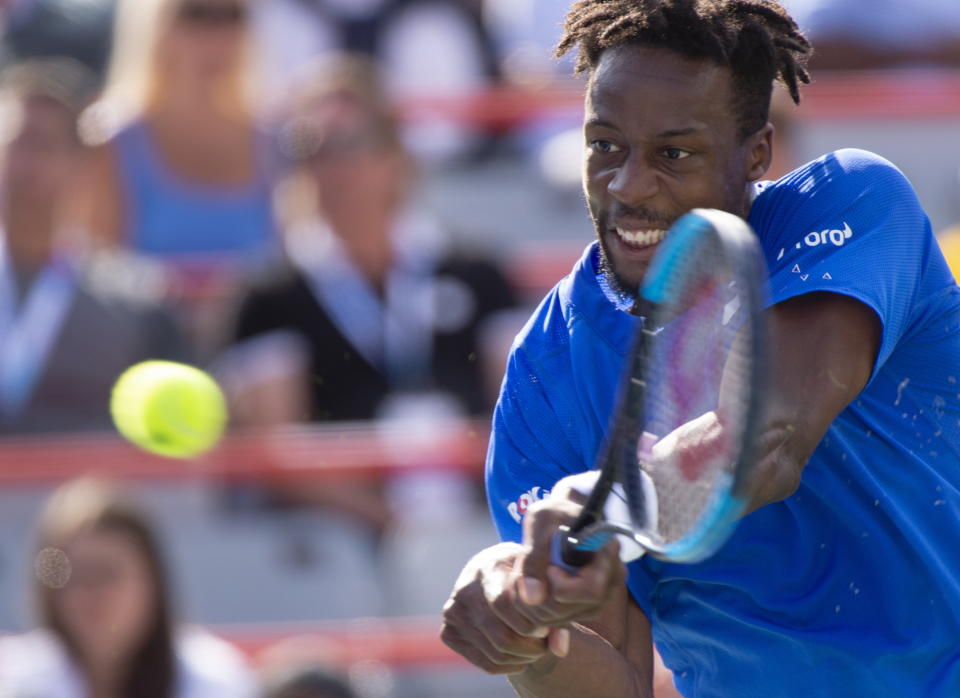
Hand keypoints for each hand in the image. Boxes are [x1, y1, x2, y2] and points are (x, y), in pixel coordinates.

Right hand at [441, 542, 568, 673]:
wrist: (494, 571)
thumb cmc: (525, 576)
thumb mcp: (542, 580)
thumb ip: (554, 610)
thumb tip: (560, 648)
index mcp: (490, 565)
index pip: (505, 603)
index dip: (533, 623)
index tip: (548, 625)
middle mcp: (466, 587)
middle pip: (503, 637)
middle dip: (532, 646)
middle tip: (544, 640)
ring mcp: (453, 611)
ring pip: (497, 653)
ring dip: (524, 657)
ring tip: (536, 646)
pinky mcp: (448, 632)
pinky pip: (486, 663)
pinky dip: (510, 665)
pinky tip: (521, 655)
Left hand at [515, 495, 625, 631]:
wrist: (564, 517)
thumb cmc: (555, 513)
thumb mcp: (541, 522)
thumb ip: (533, 558)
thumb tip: (531, 598)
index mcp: (608, 552)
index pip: (590, 589)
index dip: (562, 586)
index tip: (548, 568)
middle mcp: (612, 578)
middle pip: (574, 609)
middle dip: (541, 598)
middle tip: (525, 576)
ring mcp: (602, 595)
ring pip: (564, 619)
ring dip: (536, 605)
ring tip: (527, 578)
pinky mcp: (587, 605)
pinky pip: (560, 620)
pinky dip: (540, 609)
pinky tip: (533, 587)